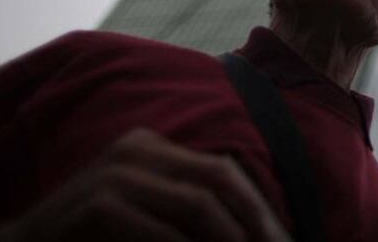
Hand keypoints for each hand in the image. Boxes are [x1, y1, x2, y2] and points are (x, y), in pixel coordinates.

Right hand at [0, 128, 290, 241]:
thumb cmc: (94, 237)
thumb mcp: (146, 211)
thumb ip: (186, 208)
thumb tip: (256, 230)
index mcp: (152, 145)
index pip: (223, 169)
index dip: (260, 206)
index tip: (284, 238)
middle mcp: (137, 149)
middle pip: (219, 179)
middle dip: (256, 220)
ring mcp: (116, 173)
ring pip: (198, 205)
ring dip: (231, 239)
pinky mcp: (99, 205)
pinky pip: (162, 232)